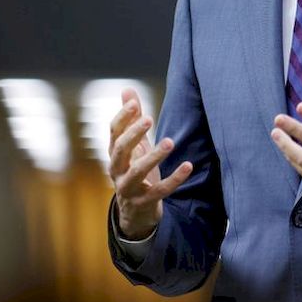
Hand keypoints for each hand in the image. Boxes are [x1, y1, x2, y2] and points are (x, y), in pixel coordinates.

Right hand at [109, 88, 192, 239]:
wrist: (134, 212)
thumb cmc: (134, 170)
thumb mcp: (133, 146)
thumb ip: (131, 119)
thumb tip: (127, 90)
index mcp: (115, 153)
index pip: (113, 132)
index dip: (123, 117)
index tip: (135, 103)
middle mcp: (117, 170)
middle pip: (120, 150)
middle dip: (133, 134)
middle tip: (149, 119)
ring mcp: (129, 188)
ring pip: (137, 172)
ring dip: (153, 156)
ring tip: (170, 141)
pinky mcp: (144, 202)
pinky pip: (160, 191)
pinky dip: (174, 179)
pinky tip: (188, 165)